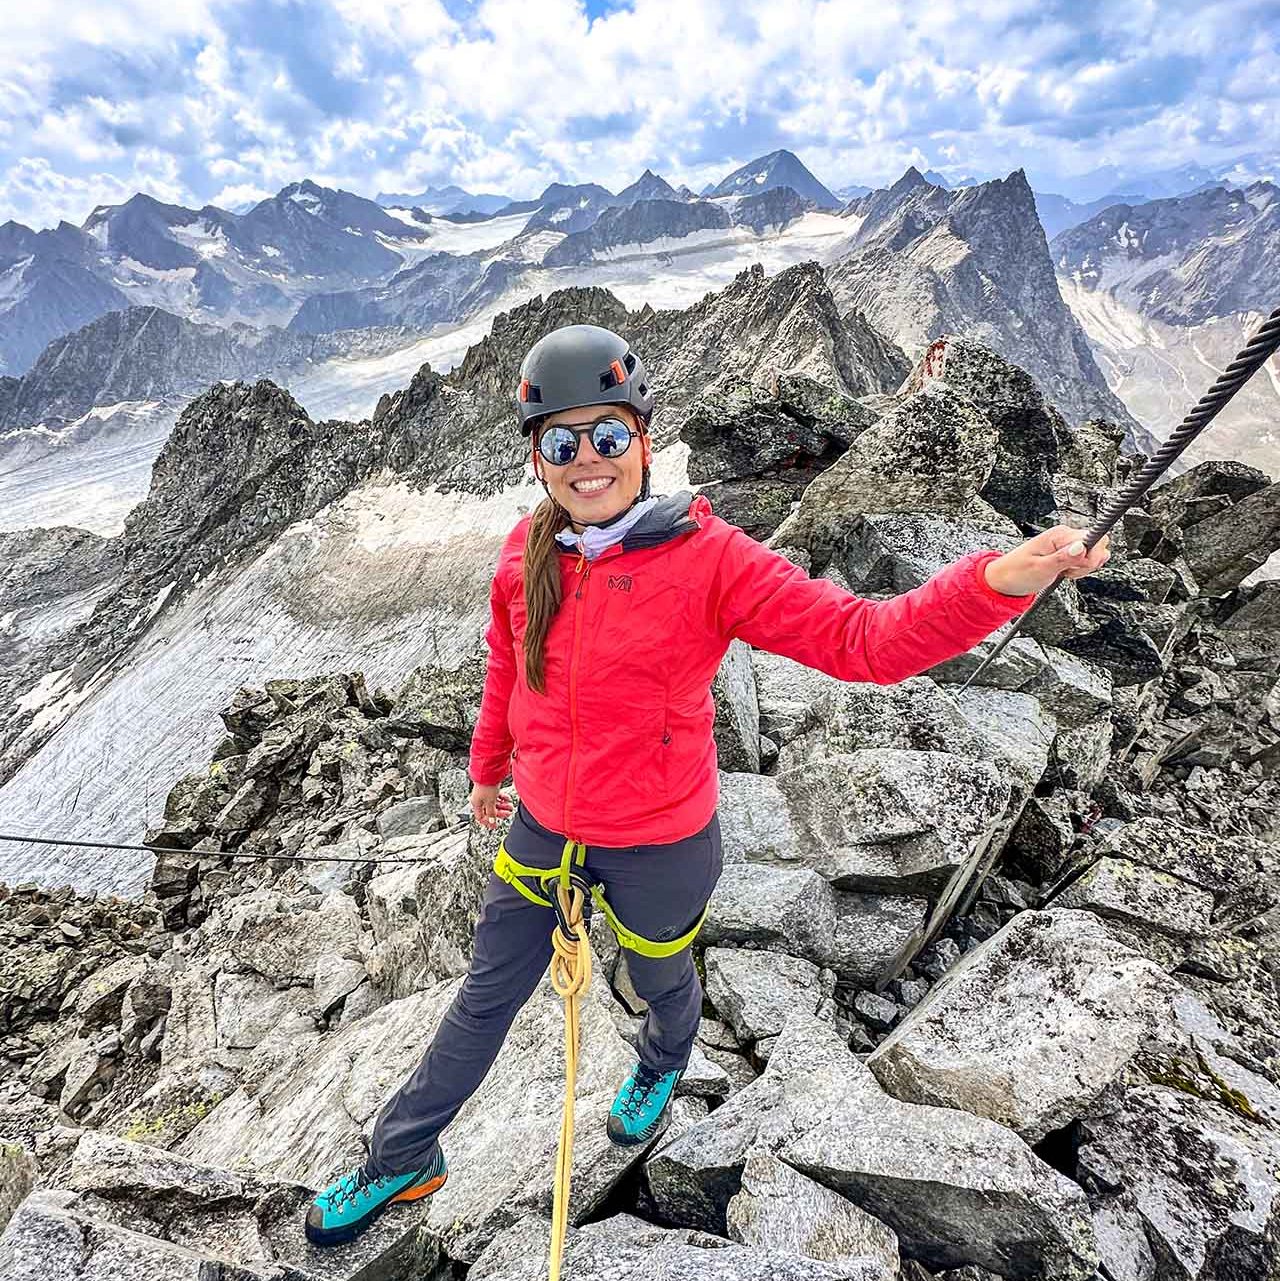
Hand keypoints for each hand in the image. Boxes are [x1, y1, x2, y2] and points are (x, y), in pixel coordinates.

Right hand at [470, 783, 513, 830]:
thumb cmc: (486, 785)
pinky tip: (508, 799)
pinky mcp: (490, 788)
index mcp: (476, 803)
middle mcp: (479, 799)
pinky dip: (503, 798)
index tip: (495, 826)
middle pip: (489, 810)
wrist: (489, 772)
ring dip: (503, 806)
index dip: (488, 822)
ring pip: (494, 803)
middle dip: (500, 813)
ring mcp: (485, 793)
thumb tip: (492, 821)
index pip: (481, 817)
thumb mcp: (490, 802)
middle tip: (507, 814)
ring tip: (510, 806)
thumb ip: (491, 813)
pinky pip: (497, 796)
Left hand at [984, 525, 1111, 596]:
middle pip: (1098, 545)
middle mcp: (1064, 535)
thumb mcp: (1040, 569)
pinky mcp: (1066, 553)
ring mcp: (1066, 544)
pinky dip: (1079, 570)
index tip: (1078, 567)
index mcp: (1059, 534)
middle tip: (1068, 572)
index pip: (1095, 538)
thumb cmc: (1016, 573)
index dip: (1091, 557)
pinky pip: (1084, 560)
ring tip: (1063, 573)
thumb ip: (1064, 558)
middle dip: (1088, 563)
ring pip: (1092, 554)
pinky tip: (1064, 573)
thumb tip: (1082, 547)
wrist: (1004, 581)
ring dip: (1083, 568)